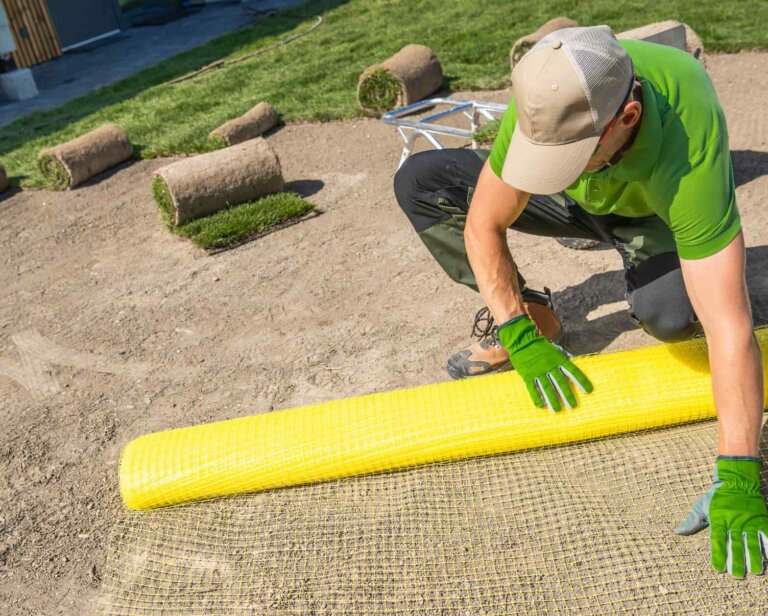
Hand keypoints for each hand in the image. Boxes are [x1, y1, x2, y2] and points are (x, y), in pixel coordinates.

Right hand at [496, 315, 592, 410]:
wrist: (522, 341)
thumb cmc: (541, 346)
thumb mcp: (555, 349)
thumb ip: (564, 357)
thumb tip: (574, 362)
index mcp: (558, 359)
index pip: (572, 371)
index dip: (581, 381)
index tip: (588, 391)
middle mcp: (549, 366)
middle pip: (560, 383)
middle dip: (567, 395)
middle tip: (573, 406)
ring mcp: (538, 371)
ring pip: (547, 388)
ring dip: (552, 400)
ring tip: (557, 410)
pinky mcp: (528, 375)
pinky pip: (533, 388)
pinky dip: (537, 397)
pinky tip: (541, 406)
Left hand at [675, 456, 767, 576]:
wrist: (736, 481)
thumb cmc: (716, 496)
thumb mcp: (701, 506)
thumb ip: (692, 521)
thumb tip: (677, 532)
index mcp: (718, 520)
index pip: (718, 540)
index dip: (718, 554)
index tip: (718, 569)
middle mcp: (734, 522)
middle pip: (736, 544)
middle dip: (737, 561)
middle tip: (737, 575)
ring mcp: (749, 521)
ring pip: (753, 542)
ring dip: (755, 557)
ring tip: (756, 571)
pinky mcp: (761, 519)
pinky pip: (767, 534)